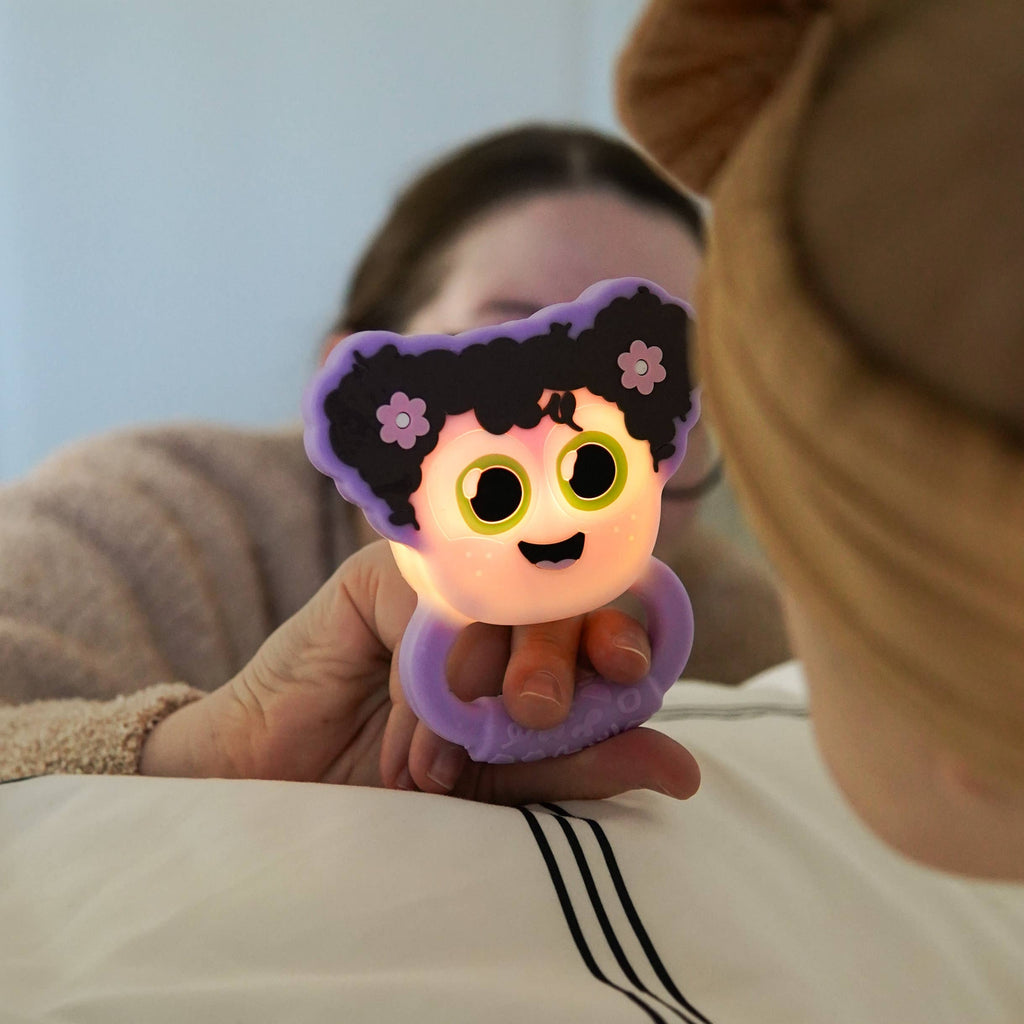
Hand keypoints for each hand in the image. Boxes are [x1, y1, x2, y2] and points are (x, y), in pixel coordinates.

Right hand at [140, 540, 699, 804]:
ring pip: (499, 598)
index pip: (602, 618)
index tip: (627, 670)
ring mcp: (443, 584)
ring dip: (472, 691)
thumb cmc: (390, 793)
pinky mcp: (384, 575)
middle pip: (560, 595)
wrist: (279, 799)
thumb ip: (580, 764)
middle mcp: (498, 606)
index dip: (621, 632)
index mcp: (538, 650)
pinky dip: (423, 676)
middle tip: (531, 713)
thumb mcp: (498, 786)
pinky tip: (400, 735)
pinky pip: (431, 604)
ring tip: (432, 768)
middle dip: (552, 657)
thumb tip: (685, 769)